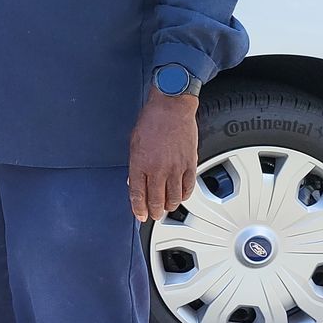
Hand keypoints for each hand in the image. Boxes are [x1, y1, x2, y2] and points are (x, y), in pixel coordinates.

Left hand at [128, 89, 199, 222]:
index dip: (138, 209)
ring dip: (169, 206)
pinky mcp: (189, 164)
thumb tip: (134, 181)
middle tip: (153, 215)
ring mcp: (175, 168)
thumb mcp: (134, 143)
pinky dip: (184, 196)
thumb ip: (135, 165)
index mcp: (140, 164)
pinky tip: (181, 197)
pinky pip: (188, 187)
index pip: (137, 194)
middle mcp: (157, 169)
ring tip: (167, 208)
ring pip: (174, 198)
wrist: (171, 107)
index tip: (140, 216)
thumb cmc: (151, 120)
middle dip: (153, 212)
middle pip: (156, 200)